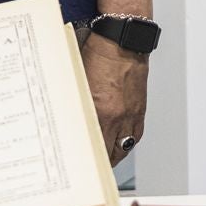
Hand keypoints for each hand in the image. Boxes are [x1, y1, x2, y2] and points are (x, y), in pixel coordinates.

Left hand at [83, 35, 148, 165]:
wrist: (122, 39)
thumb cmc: (99, 52)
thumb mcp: (78, 78)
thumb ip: (75, 99)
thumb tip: (66, 113)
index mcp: (98, 109)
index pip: (90, 143)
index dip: (83, 155)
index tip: (77, 161)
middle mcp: (117, 116)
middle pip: (109, 152)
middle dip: (100, 162)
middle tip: (91, 167)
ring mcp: (130, 114)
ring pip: (124, 147)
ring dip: (115, 155)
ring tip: (106, 161)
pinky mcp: (140, 109)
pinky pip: (135, 135)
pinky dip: (128, 142)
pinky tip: (122, 144)